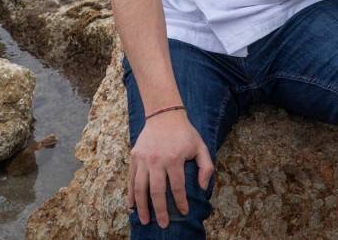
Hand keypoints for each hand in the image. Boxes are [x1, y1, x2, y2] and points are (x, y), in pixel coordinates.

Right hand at [127, 111, 213, 227]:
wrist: (163, 114)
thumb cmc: (184, 133)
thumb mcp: (201, 146)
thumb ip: (206, 167)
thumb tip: (202, 188)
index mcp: (174, 159)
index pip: (177, 187)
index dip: (181, 202)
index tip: (184, 212)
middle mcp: (157, 160)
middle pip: (157, 191)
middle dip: (160, 210)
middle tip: (162, 224)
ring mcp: (143, 159)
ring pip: (140, 187)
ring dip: (142, 206)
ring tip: (144, 220)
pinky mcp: (134, 156)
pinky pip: (131, 178)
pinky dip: (130, 193)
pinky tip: (131, 205)